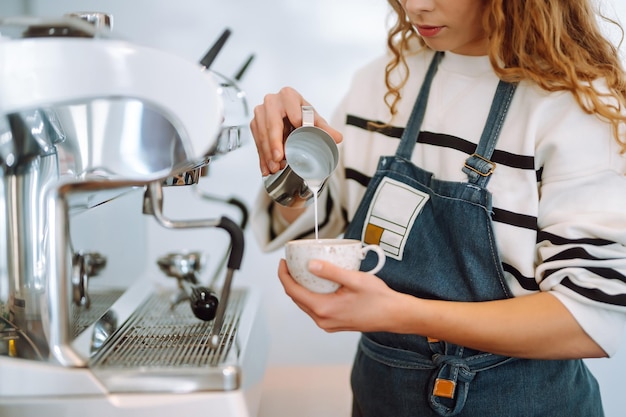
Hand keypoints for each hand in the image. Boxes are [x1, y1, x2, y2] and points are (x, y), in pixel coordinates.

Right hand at [250, 87, 342, 175]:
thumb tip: (337, 137)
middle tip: (279, 159)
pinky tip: (266, 168)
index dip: (291, 128)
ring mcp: (261, 113)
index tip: (291, 141)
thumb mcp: (314, 120)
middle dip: (274, 144)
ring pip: (262, 135)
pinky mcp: (255, 124)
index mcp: (288, 96)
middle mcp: (272, 101)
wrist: (288, 115)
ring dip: (267, 154)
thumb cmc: (301, 114)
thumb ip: (325, 129)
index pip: (290, 112)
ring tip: (275, 167)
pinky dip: (262, 157)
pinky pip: (257, 142)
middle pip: (272, 124)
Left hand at [277, 258, 405, 332]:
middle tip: (290, 263)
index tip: (282, 262)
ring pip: (305, 304)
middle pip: (297, 299)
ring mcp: (328, 324)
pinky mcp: (334, 323)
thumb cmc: (379, 298)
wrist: (394, 315)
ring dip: (300, 288)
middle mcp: (323, 320)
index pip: (293, 292)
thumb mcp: (355, 280)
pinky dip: (310, 295)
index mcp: (324, 309)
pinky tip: (316, 284)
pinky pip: (315, 308)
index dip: (284, 276)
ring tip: (300, 271)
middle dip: (290, 280)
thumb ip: (331, 272)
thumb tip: (310, 264)